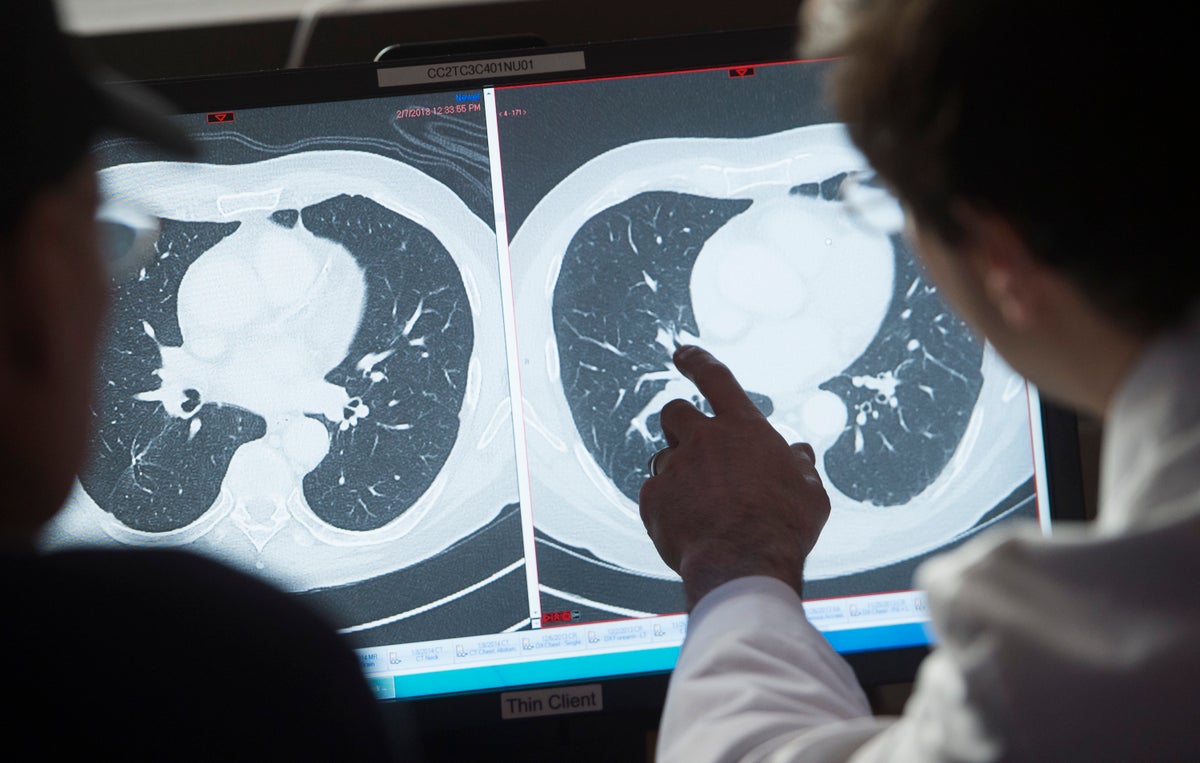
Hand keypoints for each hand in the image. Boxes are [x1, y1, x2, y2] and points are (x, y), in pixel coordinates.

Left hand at [638, 345, 830, 609]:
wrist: (742, 565)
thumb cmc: (784, 529)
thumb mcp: (810, 493)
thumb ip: (801, 468)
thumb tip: (799, 454)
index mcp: (743, 429)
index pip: (715, 379)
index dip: (697, 361)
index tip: (683, 353)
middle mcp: (703, 440)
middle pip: (675, 412)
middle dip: (680, 424)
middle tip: (693, 448)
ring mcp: (674, 468)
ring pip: (663, 457)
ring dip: (677, 473)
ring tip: (701, 506)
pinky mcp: (652, 498)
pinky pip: (653, 495)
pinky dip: (666, 508)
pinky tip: (687, 529)